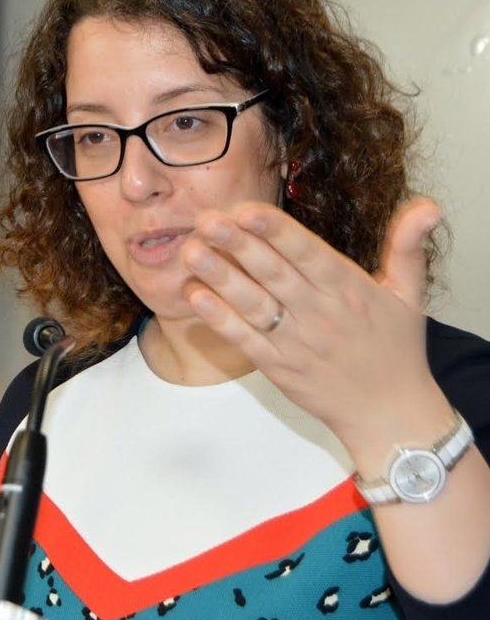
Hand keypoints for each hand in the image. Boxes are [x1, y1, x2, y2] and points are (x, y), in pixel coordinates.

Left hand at [179, 196, 448, 448]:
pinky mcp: (277, 366)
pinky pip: (244, 338)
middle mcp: (319, 313)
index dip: (276, 231)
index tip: (246, 209)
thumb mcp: (409, 294)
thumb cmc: (396, 350)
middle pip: (273, 273)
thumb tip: (428, 205)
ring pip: (252, 304)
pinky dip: (219, 318)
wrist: (389, 413)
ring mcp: (295, 341)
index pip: (307, 253)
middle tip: (205, 220)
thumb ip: (407, 246)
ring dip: (220, 277)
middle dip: (238, 245)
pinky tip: (195, 295)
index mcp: (348, 289)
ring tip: (191, 251)